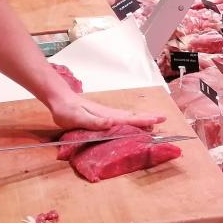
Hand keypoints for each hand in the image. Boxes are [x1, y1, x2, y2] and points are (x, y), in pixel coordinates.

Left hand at [47, 93, 164, 130]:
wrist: (59, 99)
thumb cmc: (67, 110)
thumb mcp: (78, 118)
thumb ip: (95, 122)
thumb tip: (112, 123)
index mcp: (106, 116)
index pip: (129, 119)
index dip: (144, 120)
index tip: (158, 120)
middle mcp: (109, 114)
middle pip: (132, 116)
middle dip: (148, 118)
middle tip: (163, 119)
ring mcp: (106, 113)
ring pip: (128, 116)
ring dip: (142, 119)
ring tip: (153, 122)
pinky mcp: (102, 115)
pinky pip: (121, 118)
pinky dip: (131, 120)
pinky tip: (131, 122)